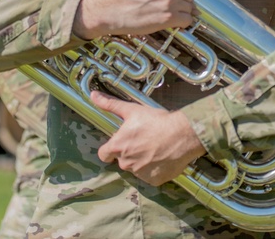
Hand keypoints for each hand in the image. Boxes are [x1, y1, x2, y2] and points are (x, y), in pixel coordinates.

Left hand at [92, 91, 206, 185]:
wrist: (182, 135)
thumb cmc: (156, 121)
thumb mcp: (132, 110)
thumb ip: (110, 104)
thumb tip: (92, 95)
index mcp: (118, 147)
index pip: (103, 155)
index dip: (110, 150)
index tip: (119, 144)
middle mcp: (126, 163)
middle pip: (122, 160)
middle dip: (130, 153)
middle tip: (144, 141)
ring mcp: (140, 174)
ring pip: (136, 168)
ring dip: (142, 161)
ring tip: (155, 147)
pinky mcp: (154, 180)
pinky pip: (150, 176)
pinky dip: (154, 169)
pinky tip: (162, 157)